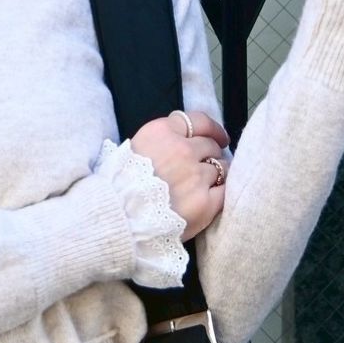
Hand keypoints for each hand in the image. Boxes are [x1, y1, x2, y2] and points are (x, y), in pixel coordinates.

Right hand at [129, 107, 229, 241]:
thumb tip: (190, 139)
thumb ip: (164, 138)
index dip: (213, 130)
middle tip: (202, 168)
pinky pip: (224, 191)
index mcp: (162, 132)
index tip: (219, 138)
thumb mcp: (136, 147)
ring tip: (202, 186)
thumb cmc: (121, 185)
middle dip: (210, 155)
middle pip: (212, 146)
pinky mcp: (205, 202)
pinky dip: (218, 193)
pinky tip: (209, 198)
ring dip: (216, 175)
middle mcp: (182, 150)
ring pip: (221, 168)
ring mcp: (196, 176)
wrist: (119, 221)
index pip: (200, 121)